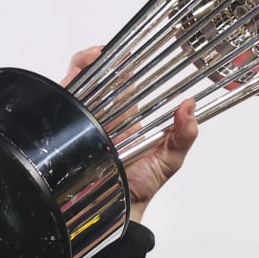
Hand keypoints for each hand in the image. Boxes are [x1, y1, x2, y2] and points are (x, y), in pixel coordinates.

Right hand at [61, 46, 199, 222]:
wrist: (115, 209)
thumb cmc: (140, 185)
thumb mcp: (169, 160)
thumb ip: (183, 135)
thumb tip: (191, 107)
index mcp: (132, 117)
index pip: (130, 81)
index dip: (133, 61)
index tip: (143, 48)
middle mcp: (108, 113)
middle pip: (105, 74)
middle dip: (110, 57)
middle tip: (121, 50)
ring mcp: (87, 116)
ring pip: (84, 78)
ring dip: (90, 61)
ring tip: (101, 54)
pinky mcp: (69, 122)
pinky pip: (66, 93)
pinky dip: (73, 75)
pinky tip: (84, 69)